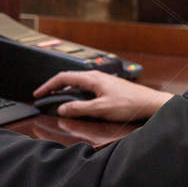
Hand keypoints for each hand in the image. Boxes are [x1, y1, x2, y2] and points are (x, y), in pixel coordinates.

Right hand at [33, 70, 173, 123]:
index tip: (38, 93)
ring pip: (77, 82)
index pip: (63, 78)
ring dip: (64, 90)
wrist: (149, 103)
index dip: (48, 85)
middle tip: (43, 96)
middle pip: (68, 78)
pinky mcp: (106, 87)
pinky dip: (74, 92)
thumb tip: (62, 109)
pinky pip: (85, 87)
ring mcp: (101, 81)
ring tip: (55, 98)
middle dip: (53, 87)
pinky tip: (76, 101)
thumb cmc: (129, 104)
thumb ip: (79, 109)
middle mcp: (95, 76)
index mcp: (92, 78)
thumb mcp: (101, 109)